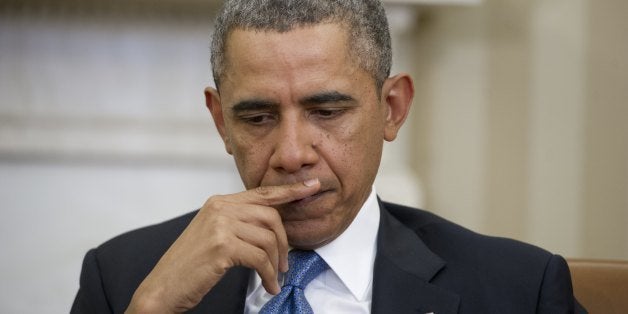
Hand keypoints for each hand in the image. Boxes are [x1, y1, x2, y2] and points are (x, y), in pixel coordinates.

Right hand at [126, 179, 320, 313]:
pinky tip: (268, 285)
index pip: (262, 193)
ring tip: (273, 277)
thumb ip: (239, 224)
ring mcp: (220, 225)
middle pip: (271, 216)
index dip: (290, 191)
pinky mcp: (222, 246)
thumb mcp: (214, 235)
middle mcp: (220, 208)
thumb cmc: (190, 265)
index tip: (311, 187)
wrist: (163, 287)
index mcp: (219, 202)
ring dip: (276, 263)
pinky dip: (268, 275)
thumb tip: (272, 229)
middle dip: (284, 242)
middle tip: (284, 263)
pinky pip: (260, 258)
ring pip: (268, 239)